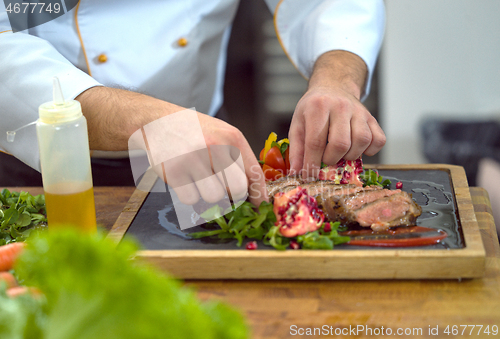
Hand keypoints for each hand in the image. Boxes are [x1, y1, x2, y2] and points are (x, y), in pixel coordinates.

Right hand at [156, 112, 267, 206]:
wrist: (156, 120)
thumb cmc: (194, 131)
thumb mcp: (222, 133)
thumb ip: (239, 157)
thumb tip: (254, 190)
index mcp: (232, 137)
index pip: (254, 172)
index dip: (258, 194)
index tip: (259, 205)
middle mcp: (214, 146)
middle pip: (237, 189)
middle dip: (234, 196)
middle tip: (225, 191)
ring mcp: (193, 159)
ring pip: (214, 197)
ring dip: (209, 194)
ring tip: (200, 179)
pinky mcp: (174, 172)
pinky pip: (191, 199)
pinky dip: (190, 195)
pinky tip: (185, 180)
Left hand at [288, 51, 385, 177]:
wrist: (333, 87)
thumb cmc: (313, 110)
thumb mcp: (298, 124)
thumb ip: (296, 149)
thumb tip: (296, 172)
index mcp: (318, 107)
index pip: (315, 142)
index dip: (312, 163)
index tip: (309, 176)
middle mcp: (340, 106)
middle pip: (340, 143)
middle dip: (331, 159)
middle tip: (326, 159)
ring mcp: (359, 111)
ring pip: (361, 142)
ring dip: (350, 156)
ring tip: (340, 154)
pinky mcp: (372, 118)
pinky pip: (378, 140)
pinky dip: (370, 151)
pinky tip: (356, 148)